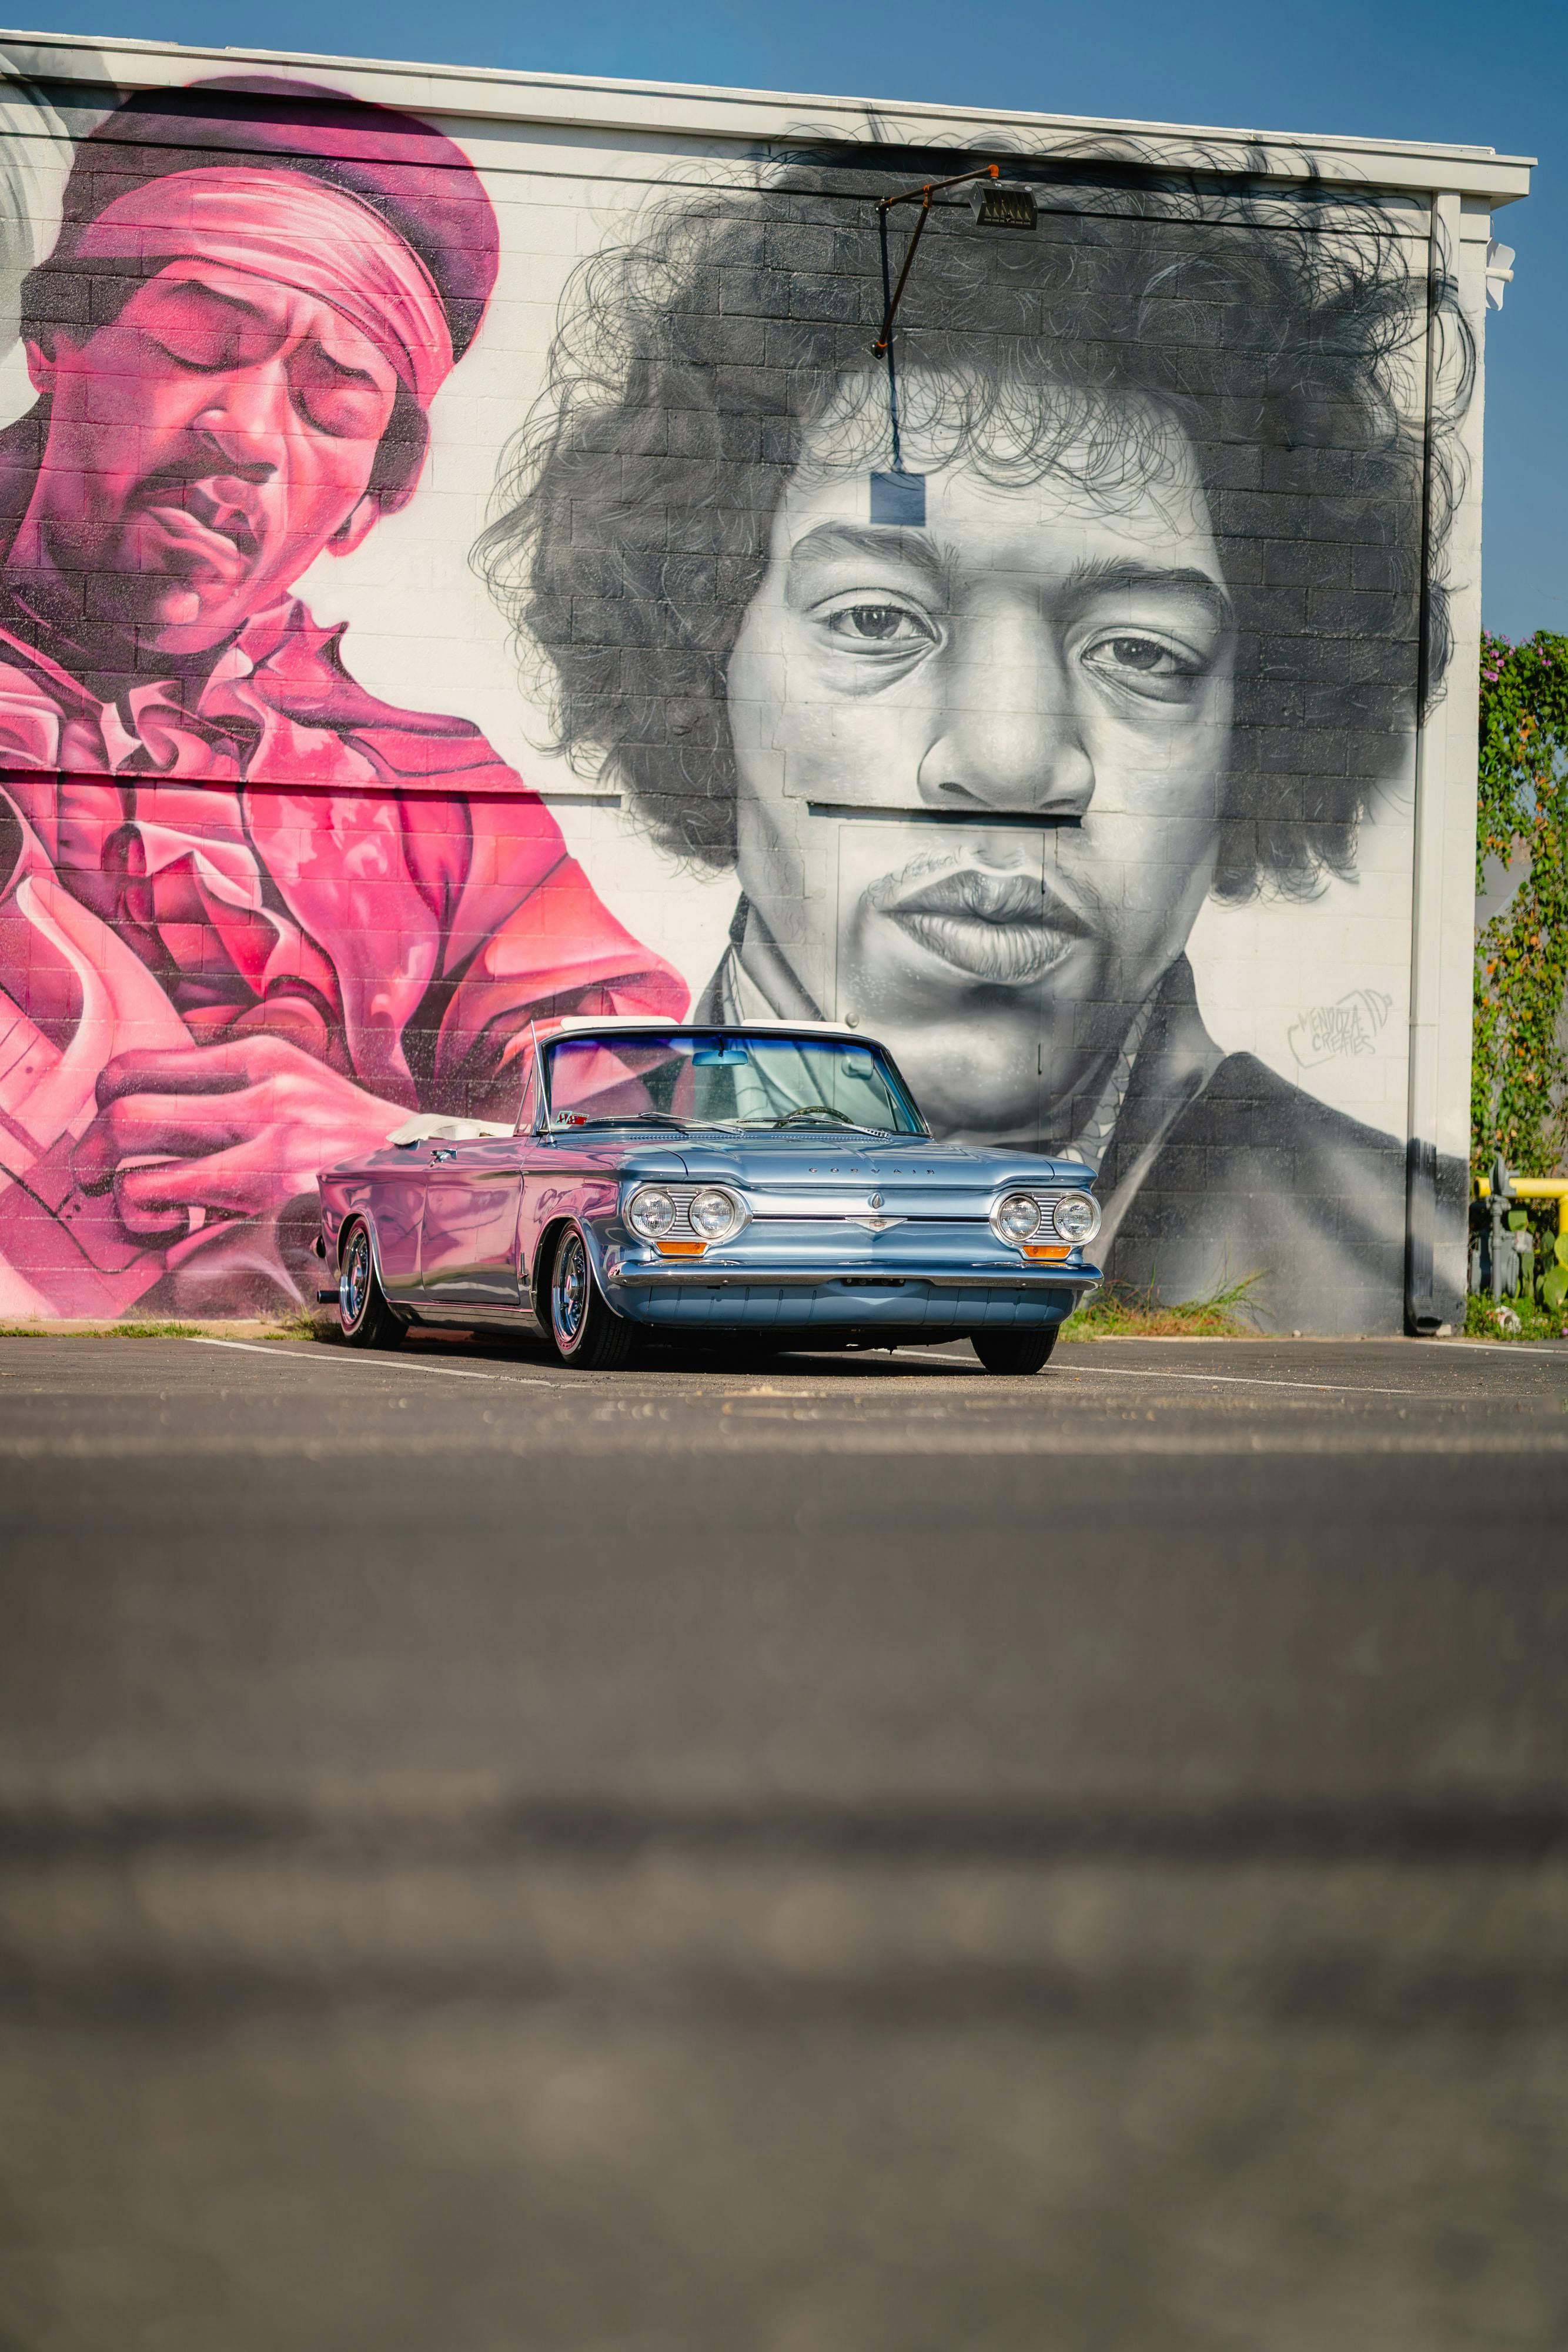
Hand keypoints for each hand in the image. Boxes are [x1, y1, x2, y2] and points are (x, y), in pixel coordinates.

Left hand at [73, 1035, 406, 1236]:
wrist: (441, 1185)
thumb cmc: (359, 1144)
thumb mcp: (302, 1084)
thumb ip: (233, 1086)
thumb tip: (139, 1105)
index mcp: (266, 1060)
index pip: (138, 1064)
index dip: (102, 1101)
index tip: (106, 1126)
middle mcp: (268, 1106)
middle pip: (125, 1119)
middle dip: (91, 1157)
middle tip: (97, 1179)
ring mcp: (275, 1171)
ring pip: (141, 1189)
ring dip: (131, 1213)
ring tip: (155, 1219)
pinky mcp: (282, 1232)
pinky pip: (184, 1255)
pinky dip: (177, 1262)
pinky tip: (202, 1252)